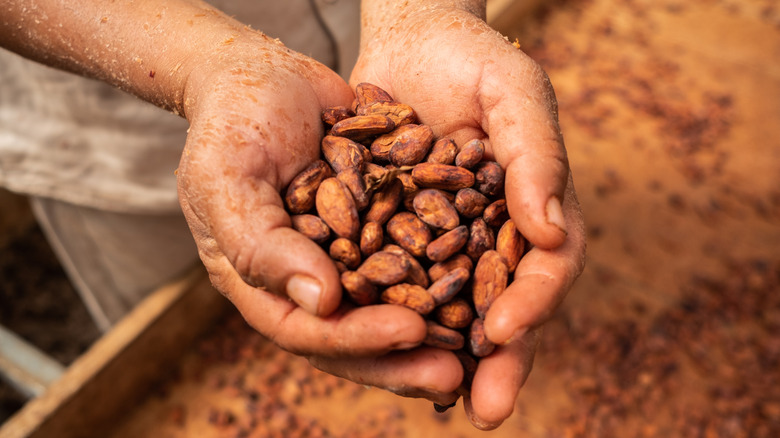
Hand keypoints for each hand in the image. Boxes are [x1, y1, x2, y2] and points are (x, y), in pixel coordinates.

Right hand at [175, 31, 463, 401]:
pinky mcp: (378, 221)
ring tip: (481, 344)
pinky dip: (445, 268)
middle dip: (404, 356)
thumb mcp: (227, 179)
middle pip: (356, 333)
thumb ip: (261, 244)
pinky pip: (414, 251)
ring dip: (433, 325)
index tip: (409, 332)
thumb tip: (322, 303)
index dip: (357, 339)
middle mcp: (309, 277)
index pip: (308, 330)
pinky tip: (486, 277)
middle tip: (457, 373)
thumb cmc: (230, 124)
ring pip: (391, 302)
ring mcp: (346, 252)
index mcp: (264, 282)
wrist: (260, 74)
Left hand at [352, 5, 586, 428]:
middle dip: (500, 360)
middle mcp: (494, 235)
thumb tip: (548, 234)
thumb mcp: (514, 92)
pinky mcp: (396, 234)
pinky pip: (394, 282)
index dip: (534, 302)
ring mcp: (446, 239)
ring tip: (434, 399)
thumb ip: (537, 155)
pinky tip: (374, 348)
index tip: (505, 330)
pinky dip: (389, 316)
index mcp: (532, 209)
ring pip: (450, 308)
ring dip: (444, 357)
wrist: (412, 40)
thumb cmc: (473, 58)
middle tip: (488, 410)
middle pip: (504, 305)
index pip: (546, 268)